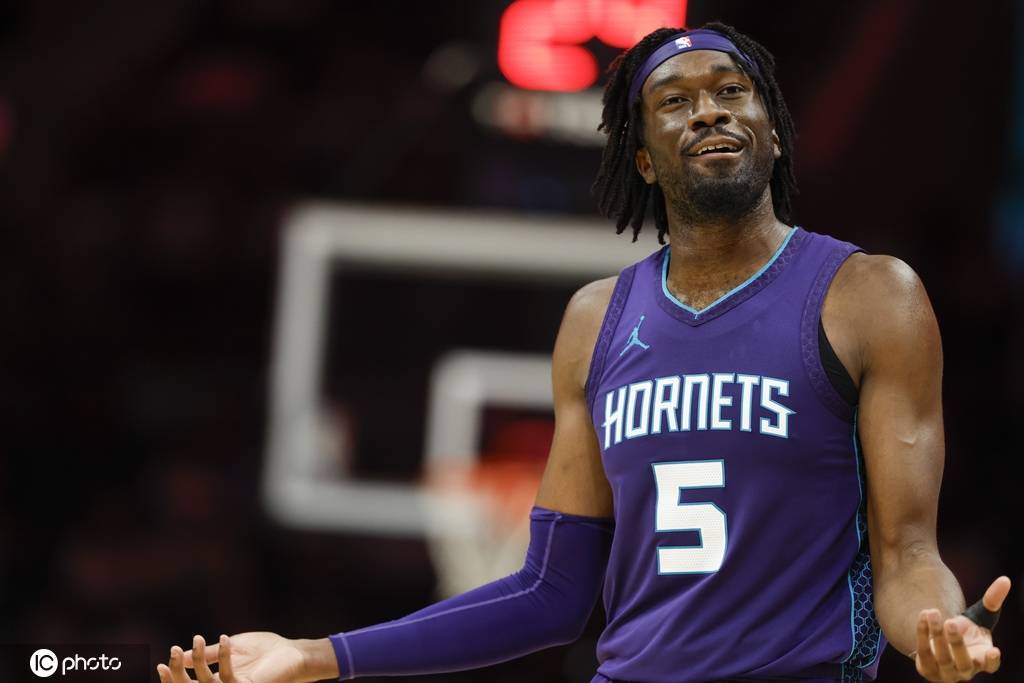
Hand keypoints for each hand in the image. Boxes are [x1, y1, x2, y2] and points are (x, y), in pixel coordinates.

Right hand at [156, 632, 337, 682]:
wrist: (292, 653)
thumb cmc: (264, 651)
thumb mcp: (230, 648)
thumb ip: (207, 654)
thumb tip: (180, 655)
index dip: (172, 678)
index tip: (160, 663)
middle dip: (178, 672)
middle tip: (172, 650)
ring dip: (199, 659)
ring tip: (196, 638)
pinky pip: (228, 676)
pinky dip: (224, 655)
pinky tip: (225, 638)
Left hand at [914, 576, 1010, 680]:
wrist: (940, 640)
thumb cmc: (966, 631)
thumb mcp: (979, 617)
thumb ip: (992, 601)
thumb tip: (1005, 580)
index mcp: (982, 659)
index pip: (991, 666)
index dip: (992, 661)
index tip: (993, 650)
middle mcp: (966, 671)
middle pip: (964, 662)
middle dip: (957, 643)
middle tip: (951, 622)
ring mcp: (946, 673)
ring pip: (942, 659)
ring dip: (936, 635)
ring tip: (932, 612)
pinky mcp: (927, 669)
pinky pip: (924, 653)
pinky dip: (922, 634)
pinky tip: (923, 616)